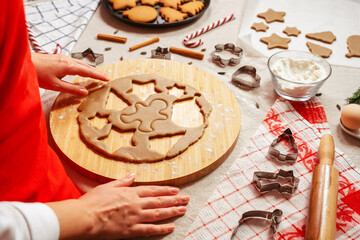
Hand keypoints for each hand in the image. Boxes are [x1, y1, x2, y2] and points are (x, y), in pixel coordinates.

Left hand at [31, 53, 108, 95]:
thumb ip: (71, 89)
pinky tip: (80, 70)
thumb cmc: (37, 74)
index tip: (107, 78)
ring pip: (80, 63)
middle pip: (86, 66)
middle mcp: (67, 60)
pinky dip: (81, 66)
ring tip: (96, 74)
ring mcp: (63, 57)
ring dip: (89, 69)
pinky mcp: (58, 58)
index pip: (88, 71)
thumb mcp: (55, 85)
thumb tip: (85, 92)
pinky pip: (74, 62)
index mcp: (68, 66)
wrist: (24, 63)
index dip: (98, 75)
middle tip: (105, 77)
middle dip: (96, 72)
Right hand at [47, 174, 188, 239]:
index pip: (152, 190)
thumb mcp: (108, 186)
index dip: (166, 190)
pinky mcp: (131, 230)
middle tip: (186, 199)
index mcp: (130, 193)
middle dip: (174, 200)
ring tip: (183, 210)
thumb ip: (122, 182)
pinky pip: (149, 230)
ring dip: (172, 211)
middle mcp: (136, 204)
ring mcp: (134, 217)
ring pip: (158, 214)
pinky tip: (171, 227)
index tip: (176, 190)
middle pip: (159, 201)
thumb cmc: (93, 202)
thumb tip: (132, 176)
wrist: (84, 218)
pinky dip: (161, 228)